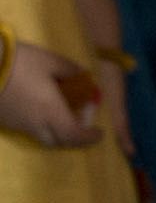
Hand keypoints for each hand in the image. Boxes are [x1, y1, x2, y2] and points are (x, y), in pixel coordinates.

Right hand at [0, 32, 105, 148]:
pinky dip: (39, 124)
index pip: (72, 135)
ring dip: (55, 130)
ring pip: (40, 136)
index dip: (88, 137)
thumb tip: (82, 77)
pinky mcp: (4, 121)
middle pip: (57, 141)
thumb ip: (71, 72)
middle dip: (72, 136)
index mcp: (50, 111)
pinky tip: (40, 106)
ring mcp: (16, 125)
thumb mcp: (52, 61)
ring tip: (62, 111)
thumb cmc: (21, 63)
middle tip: (81, 122)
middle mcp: (34, 124)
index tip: (99, 133)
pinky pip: (26, 129)